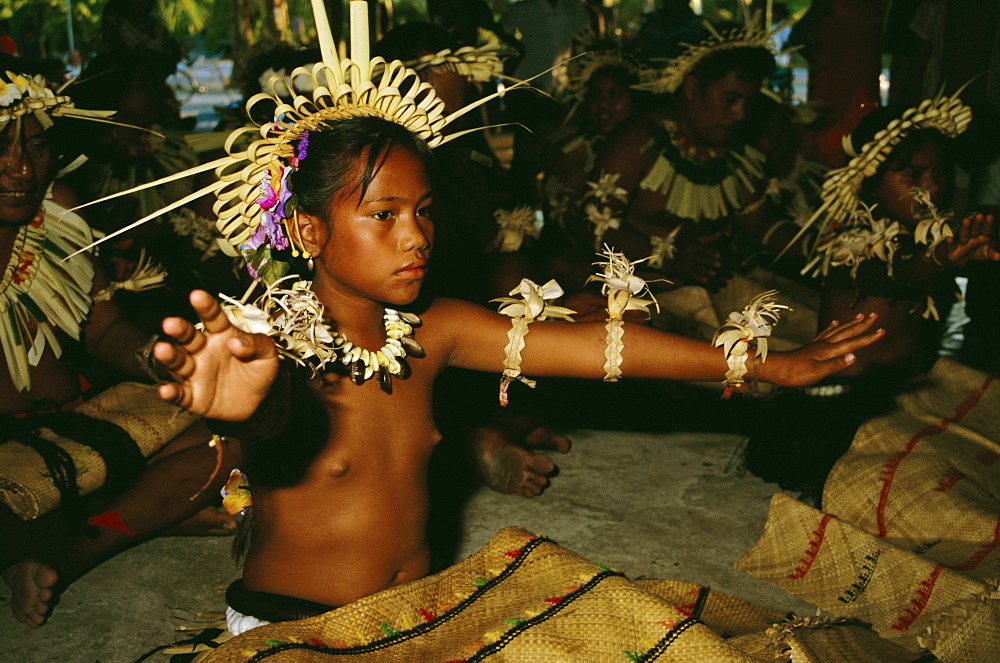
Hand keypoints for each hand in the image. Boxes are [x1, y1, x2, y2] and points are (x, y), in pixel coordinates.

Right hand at [154, 290, 278, 420]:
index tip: (197, 295)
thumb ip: (256, 344)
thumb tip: (236, 342)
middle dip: (179, 330)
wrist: (257, 403)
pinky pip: (180, 394)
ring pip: (179, 362)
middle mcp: (204, 350)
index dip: (205, 306)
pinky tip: (165, 390)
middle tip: (171, 323)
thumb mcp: (267, 355)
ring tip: (162, 349)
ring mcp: (196, 372)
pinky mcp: (192, 396)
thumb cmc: (257, 372)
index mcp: (222, 335)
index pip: (213, 317)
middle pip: (189, 337)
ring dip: (169, 356)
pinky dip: (171, 393)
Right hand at [669, 229, 723, 286]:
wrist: (667, 252)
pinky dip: (699, 277)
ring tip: (714, 274)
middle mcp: (688, 255)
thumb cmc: (685, 243)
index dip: (711, 252)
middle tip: (719, 265)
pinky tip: (706, 280)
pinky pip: (692, 274)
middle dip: (710, 262)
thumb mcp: (695, 239)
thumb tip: (721, 233)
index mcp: (692, 246)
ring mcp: (685, 263)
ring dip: (706, 271)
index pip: (704, 249)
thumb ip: (708, 237)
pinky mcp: (682, 271)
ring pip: (697, 267)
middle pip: (701, 259)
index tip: (719, 256)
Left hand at [762, 313, 884, 387]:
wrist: (773, 368)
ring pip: (837, 331)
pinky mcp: (810, 347)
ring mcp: (817, 345)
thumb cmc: (794, 373)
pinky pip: (825, 334)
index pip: (853, 343)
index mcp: (828, 351)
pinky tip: (834, 323)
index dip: (868, 338)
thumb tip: (854, 357)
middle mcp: (824, 345)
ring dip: (850, 323)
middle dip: (862, 325)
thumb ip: (835, 365)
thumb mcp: (816, 373)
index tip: (882, 330)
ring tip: (860, 316)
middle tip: (875, 315)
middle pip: (847, 332)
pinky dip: (832, 327)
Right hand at [944, 213, 999, 266]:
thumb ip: (993, 253)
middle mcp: (972, 236)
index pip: (986, 229)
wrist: (963, 259)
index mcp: (983, 235)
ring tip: (966, 220)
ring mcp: (962, 241)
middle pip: (975, 229)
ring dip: (965, 227)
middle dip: (977, 223)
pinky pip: (951, 245)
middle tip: (980, 215)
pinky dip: (949, 243)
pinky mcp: (953, 248)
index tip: (990, 217)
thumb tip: (999, 257)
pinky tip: (949, 239)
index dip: (988, 223)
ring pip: (964, 234)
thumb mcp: (987, 254)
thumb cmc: (978, 252)